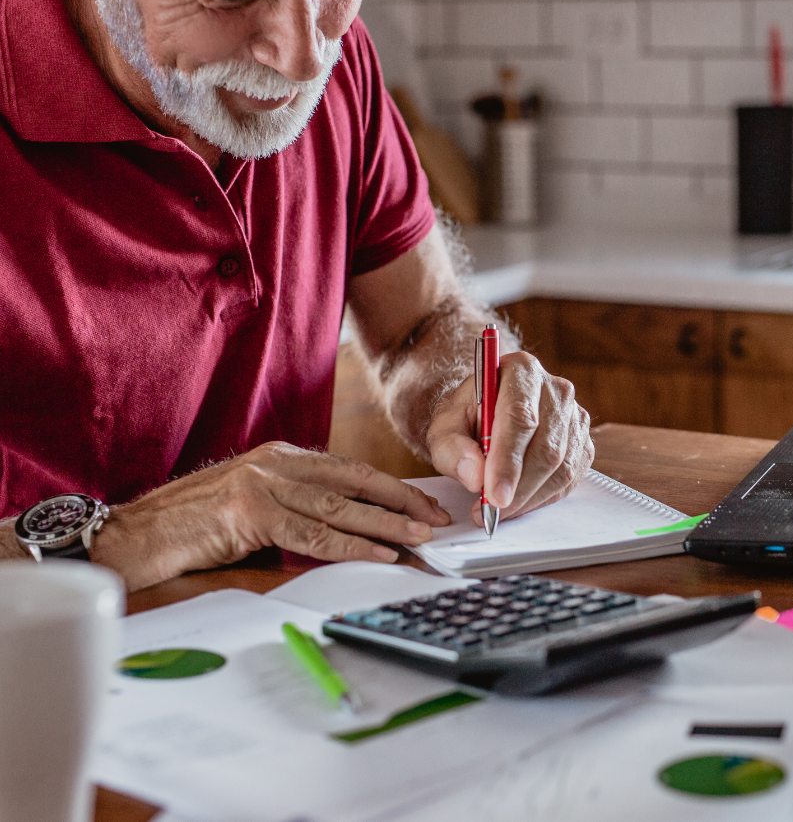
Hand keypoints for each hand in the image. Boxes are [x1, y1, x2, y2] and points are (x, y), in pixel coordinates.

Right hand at [90, 443, 450, 590]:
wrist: (138, 534)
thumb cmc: (193, 527)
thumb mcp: (254, 510)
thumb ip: (295, 514)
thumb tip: (346, 538)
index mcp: (280, 458)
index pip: (349, 470)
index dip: (390, 488)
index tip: (421, 505)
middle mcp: (276, 463)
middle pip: (355, 480)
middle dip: (401, 501)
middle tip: (436, 518)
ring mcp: (263, 482)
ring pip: (341, 506)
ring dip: (386, 523)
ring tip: (421, 536)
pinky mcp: (250, 509)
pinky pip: (312, 532)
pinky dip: (351, 544)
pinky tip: (380, 553)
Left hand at [426, 352, 593, 525]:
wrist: (486, 410)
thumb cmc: (466, 415)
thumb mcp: (444, 426)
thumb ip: (451, 448)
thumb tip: (475, 476)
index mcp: (521, 371)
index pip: (521, 418)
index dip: (508, 460)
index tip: (494, 494)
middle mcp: (555, 389)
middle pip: (546, 447)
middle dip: (519, 488)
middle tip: (491, 511)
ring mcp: (574, 415)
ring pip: (562, 467)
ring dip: (529, 497)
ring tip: (499, 509)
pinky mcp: (583, 441)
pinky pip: (571, 479)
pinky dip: (543, 497)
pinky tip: (520, 501)